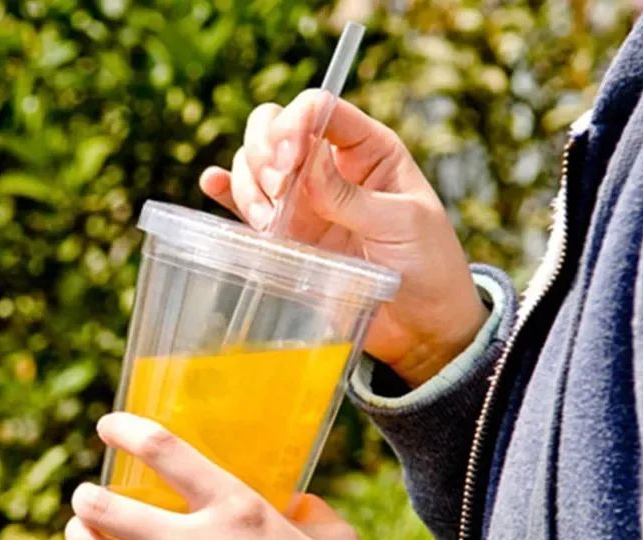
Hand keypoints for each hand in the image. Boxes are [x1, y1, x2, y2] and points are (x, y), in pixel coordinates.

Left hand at [63, 412, 362, 539]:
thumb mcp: (334, 539)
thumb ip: (316, 513)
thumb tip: (301, 504)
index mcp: (236, 508)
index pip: (164, 451)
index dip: (126, 430)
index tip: (108, 426)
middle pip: (109, 507)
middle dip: (88, 497)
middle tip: (88, 495)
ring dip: (79, 535)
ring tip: (79, 529)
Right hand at [199, 90, 487, 387]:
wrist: (422, 326)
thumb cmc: (428, 267)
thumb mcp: (402, 224)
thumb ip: (350, 195)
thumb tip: (304, 160)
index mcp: (369, 151)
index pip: (321, 109)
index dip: (296, 123)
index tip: (290, 161)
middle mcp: (331, 169)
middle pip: (276, 127)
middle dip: (264, 151)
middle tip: (278, 190)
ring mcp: (306, 202)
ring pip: (255, 165)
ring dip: (248, 183)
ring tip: (267, 222)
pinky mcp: (290, 237)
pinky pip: (247, 205)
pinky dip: (226, 192)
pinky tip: (213, 187)